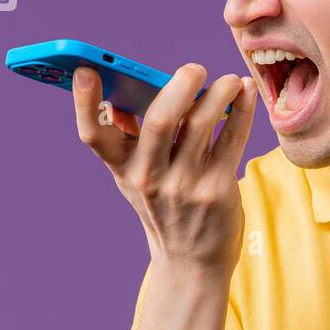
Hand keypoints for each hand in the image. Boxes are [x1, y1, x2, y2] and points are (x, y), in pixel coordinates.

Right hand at [72, 63, 257, 272]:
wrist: (193, 260)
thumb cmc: (164, 207)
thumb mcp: (135, 177)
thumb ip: (127, 138)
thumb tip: (118, 95)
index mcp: (123, 168)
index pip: (93, 135)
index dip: (84, 103)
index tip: (86, 70)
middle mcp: (149, 177)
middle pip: (159, 122)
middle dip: (178, 87)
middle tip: (194, 68)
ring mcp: (184, 185)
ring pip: (200, 126)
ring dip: (218, 94)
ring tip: (231, 79)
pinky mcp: (217, 189)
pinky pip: (232, 140)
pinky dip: (241, 111)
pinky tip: (246, 92)